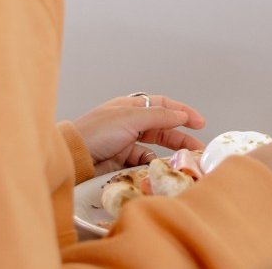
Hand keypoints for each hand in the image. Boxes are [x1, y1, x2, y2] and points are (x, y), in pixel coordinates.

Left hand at [72, 94, 206, 173]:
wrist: (72, 157)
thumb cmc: (96, 132)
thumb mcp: (131, 119)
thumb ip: (159, 117)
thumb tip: (182, 115)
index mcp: (131, 107)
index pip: (163, 105)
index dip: (182, 112)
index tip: (199, 122)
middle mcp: (130, 122)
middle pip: (162, 127)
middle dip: (181, 136)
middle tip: (198, 147)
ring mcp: (125, 141)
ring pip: (155, 145)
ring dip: (169, 152)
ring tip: (184, 160)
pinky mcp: (121, 160)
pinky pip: (143, 161)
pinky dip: (152, 163)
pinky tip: (158, 167)